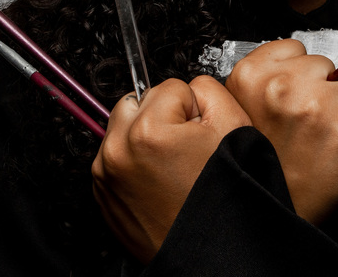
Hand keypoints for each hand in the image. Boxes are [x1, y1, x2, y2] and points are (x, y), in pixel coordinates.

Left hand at [91, 76, 250, 262]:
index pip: (170, 86)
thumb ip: (208, 89)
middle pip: (138, 102)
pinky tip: (160, 181)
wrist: (211, 252)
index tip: (199, 134)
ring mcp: (106, 176)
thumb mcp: (234, 126)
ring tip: (173, 167)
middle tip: (185, 147)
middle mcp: (117, 152)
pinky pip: (117, 158)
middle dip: (161, 116)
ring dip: (145, 137)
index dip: (192, 108)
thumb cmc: (222, 198)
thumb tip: (190, 87)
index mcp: (147, 131)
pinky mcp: (103, 194)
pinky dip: (135, 162)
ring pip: (125, 129)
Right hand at [225, 39, 337, 224]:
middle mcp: (286, 86)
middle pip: (325, 66)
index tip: (295, 93)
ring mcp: (321, 106)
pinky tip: (335, 154)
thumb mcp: (240, 108)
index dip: (299, 73)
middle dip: (322, 90)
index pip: (295, 48)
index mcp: (252, 76)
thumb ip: (265, 78)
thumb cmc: (261, 162)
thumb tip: (298, 62)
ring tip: (321, 139)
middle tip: (306, 122)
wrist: (274, 208)